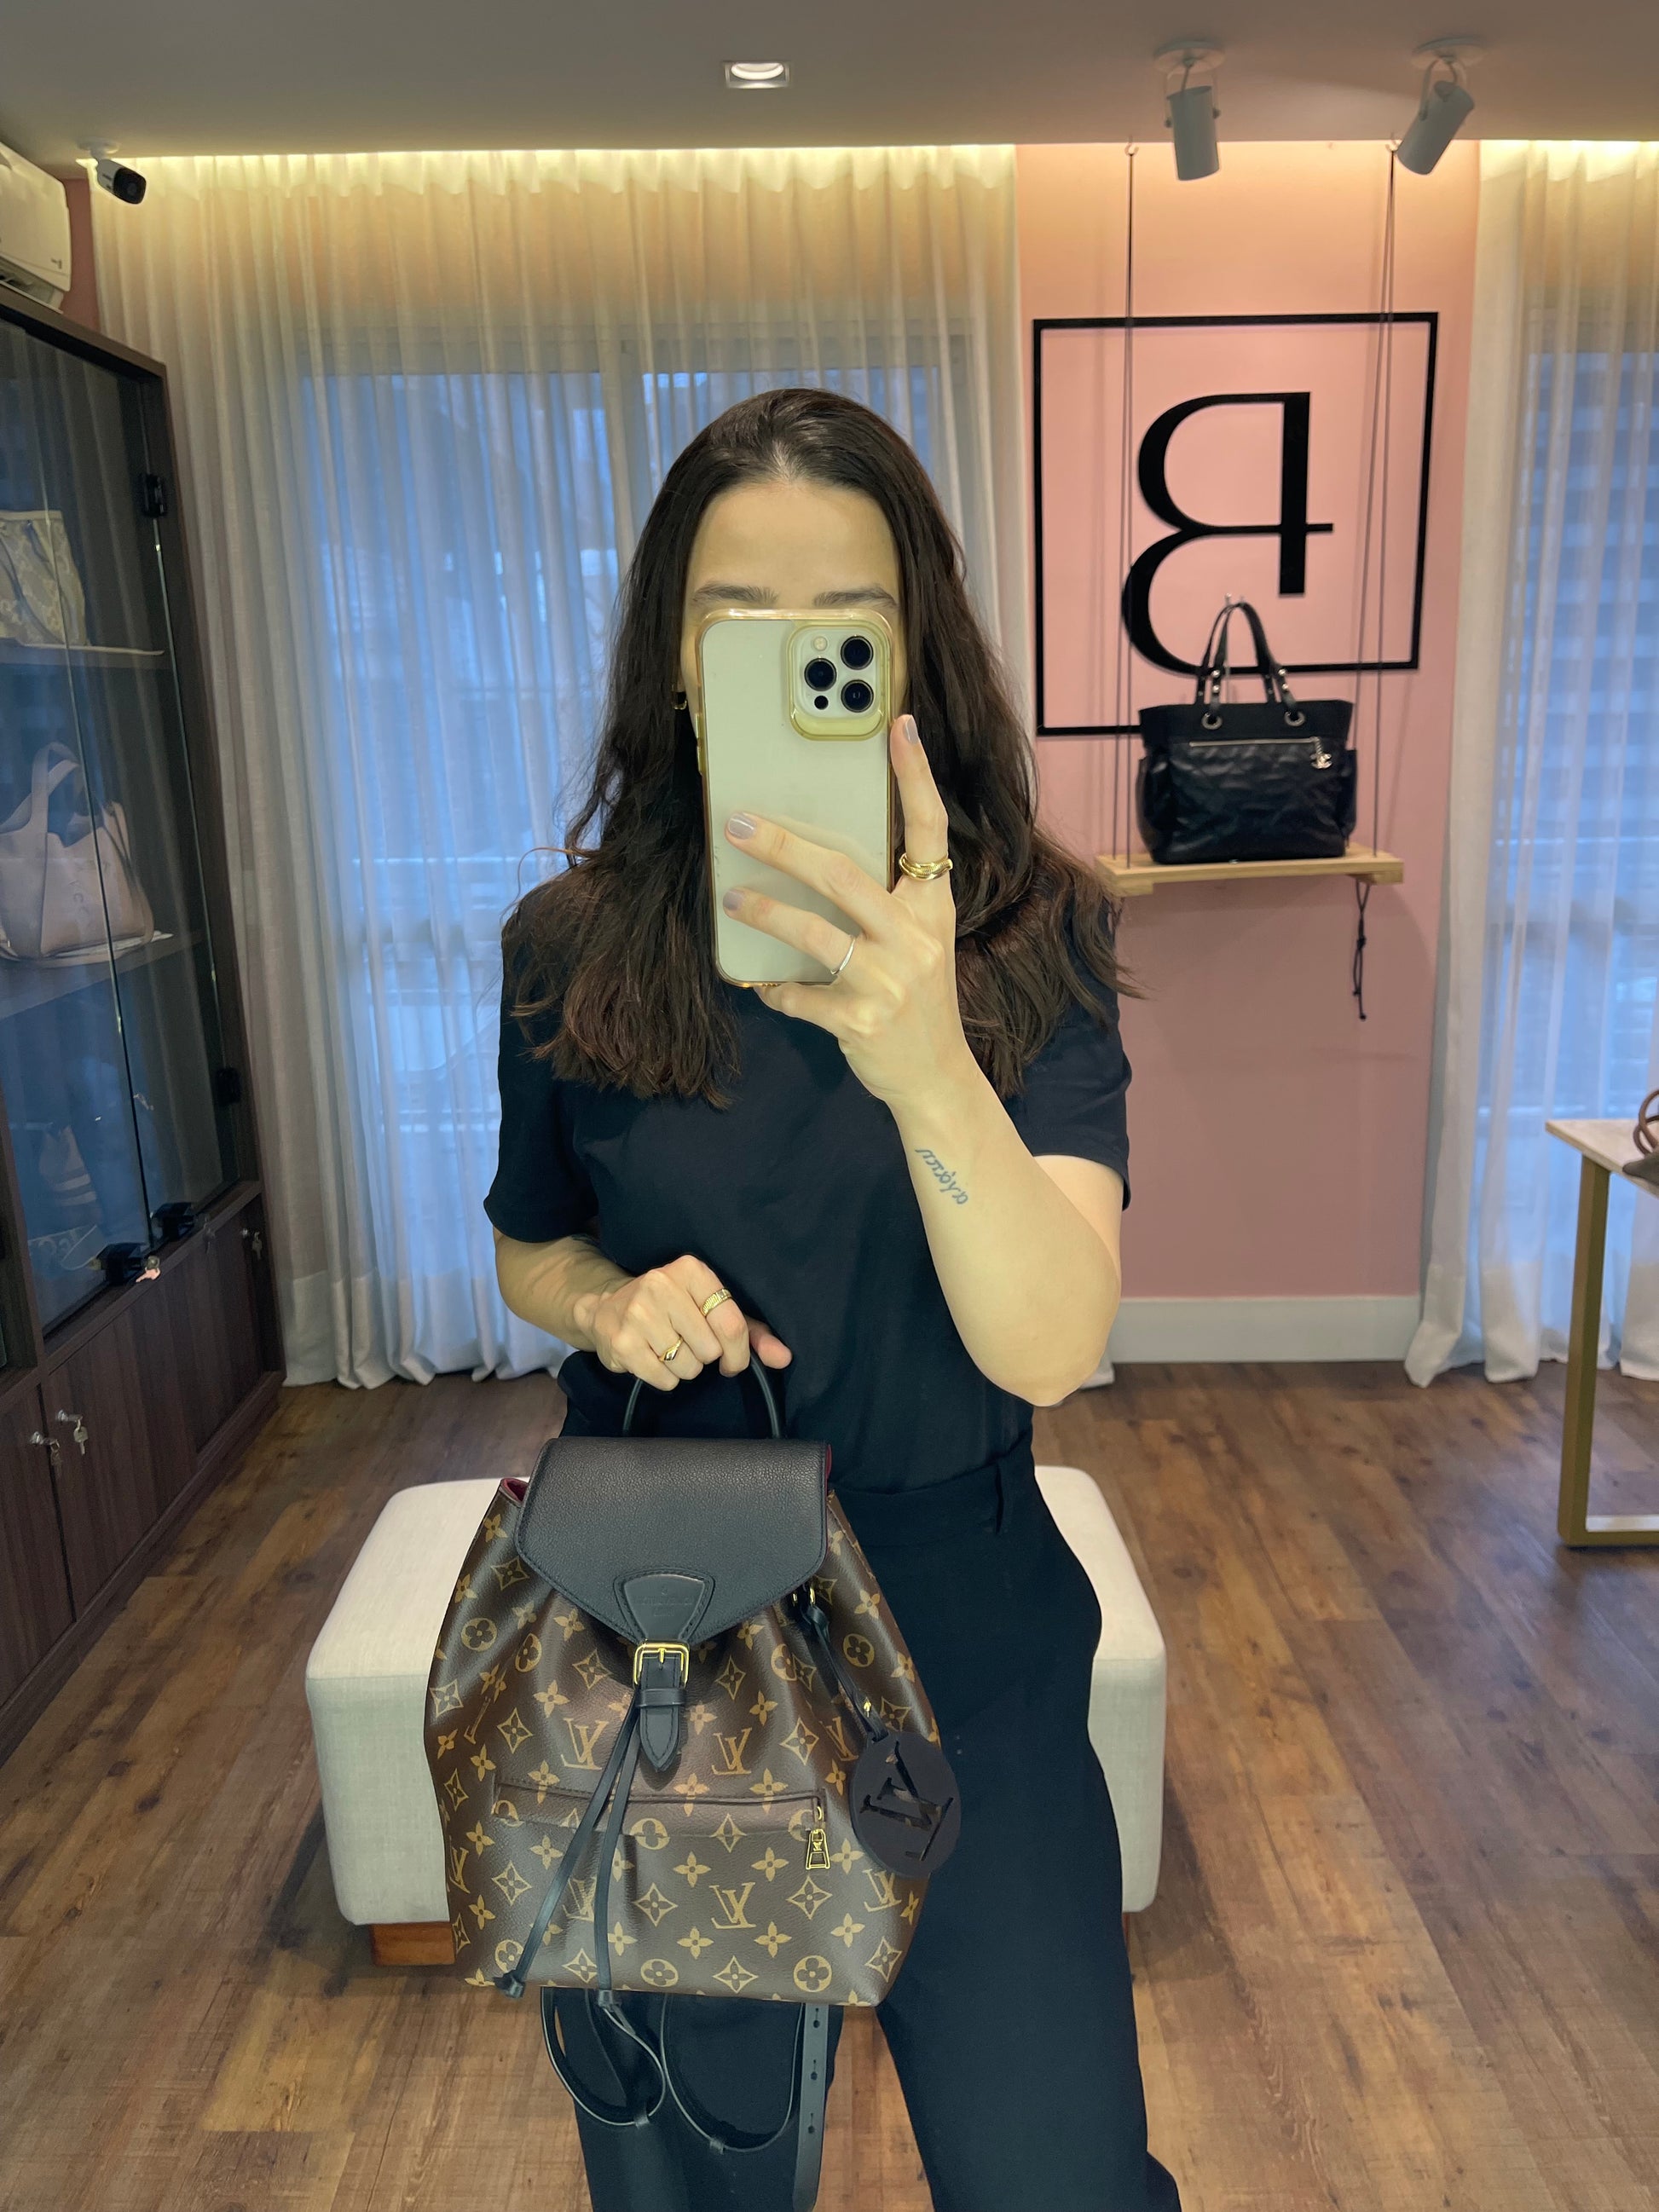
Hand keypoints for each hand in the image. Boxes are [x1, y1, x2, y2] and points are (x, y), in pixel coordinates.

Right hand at [581, 1253, 791, 1392]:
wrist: (606, 1308)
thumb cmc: (672, 1309)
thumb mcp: (710, 1308)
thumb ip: (751, 1332)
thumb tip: (784, 1358)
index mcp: (691, 1270)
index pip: (731, 1324)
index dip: (738, 1353)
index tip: (730, 1360)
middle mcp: (662, 1285)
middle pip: (710, 1350)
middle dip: (704, 1356)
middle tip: (687, 1343)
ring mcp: (638, 1314)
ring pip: (688, 1367)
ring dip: (684, 1368)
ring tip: (667, 1348)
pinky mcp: (622, 1343)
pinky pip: (665, 1380)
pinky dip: (664, 1378)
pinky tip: (652, 1357)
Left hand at [719, 713, 970, 1109]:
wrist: (937, 1078)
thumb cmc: (918, 1000)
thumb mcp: (919, 943)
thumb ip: (885, 902)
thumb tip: (815, 858)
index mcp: (932, 909)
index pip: (929, 830)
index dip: (916, 777)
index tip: (901, 727)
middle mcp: (915, 938)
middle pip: (843, 875)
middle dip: (784, 847)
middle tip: (739, 824)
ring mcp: (889, 982)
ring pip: (814, 934)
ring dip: (764, 913)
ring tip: (730, 900)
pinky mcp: (861, 1022)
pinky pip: (801, 996)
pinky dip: (776, 990)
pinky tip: (766, 986)